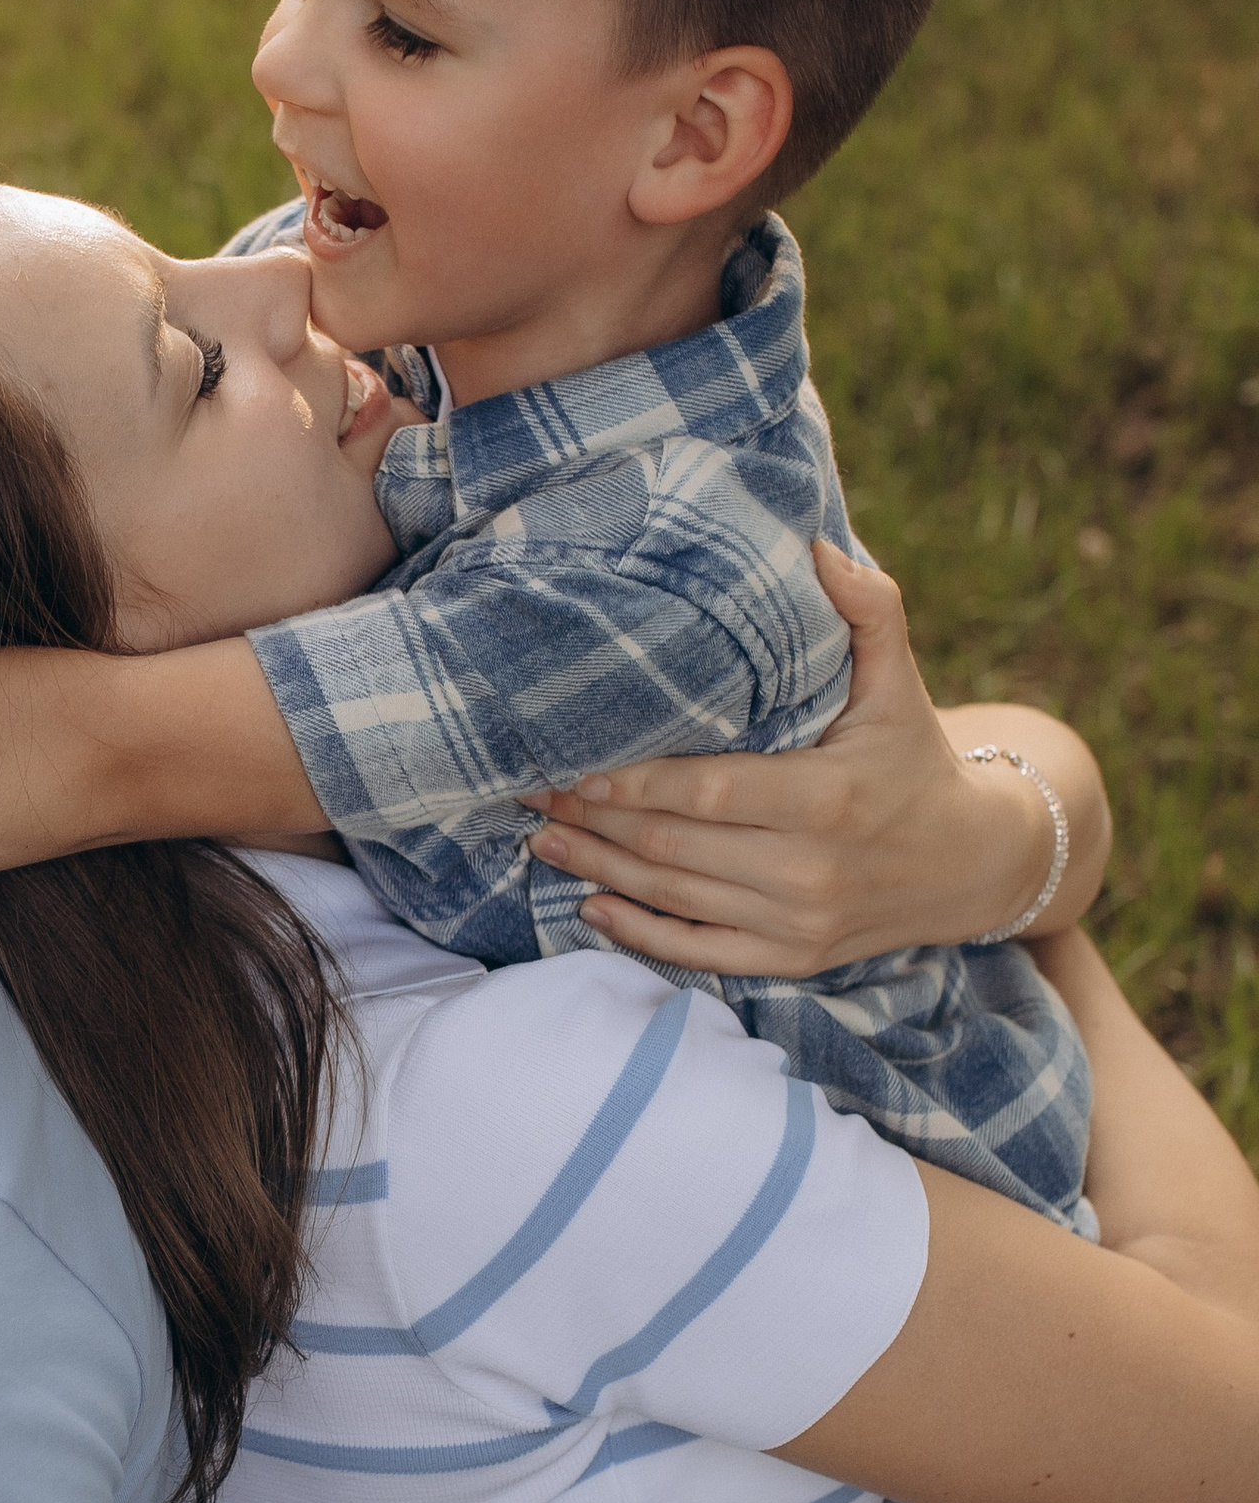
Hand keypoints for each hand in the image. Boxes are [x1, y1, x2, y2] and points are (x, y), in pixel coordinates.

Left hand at [521, 544, 1105, 973]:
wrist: (972, 862)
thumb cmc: (915, 756)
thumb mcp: (899, 680)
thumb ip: (867, 608)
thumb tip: (811, 545)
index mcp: (829, 797)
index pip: (708, 791)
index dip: (634, 782)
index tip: (573, 764)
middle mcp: (810, 869)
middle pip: (675, 847)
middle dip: (595, 820)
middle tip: (530, 793)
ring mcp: (798, 922)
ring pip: (675, 897)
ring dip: (599, 870)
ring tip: (542, 839)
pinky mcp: (792, 958)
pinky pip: (700, 952)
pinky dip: (639, 935)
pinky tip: (590, 906)